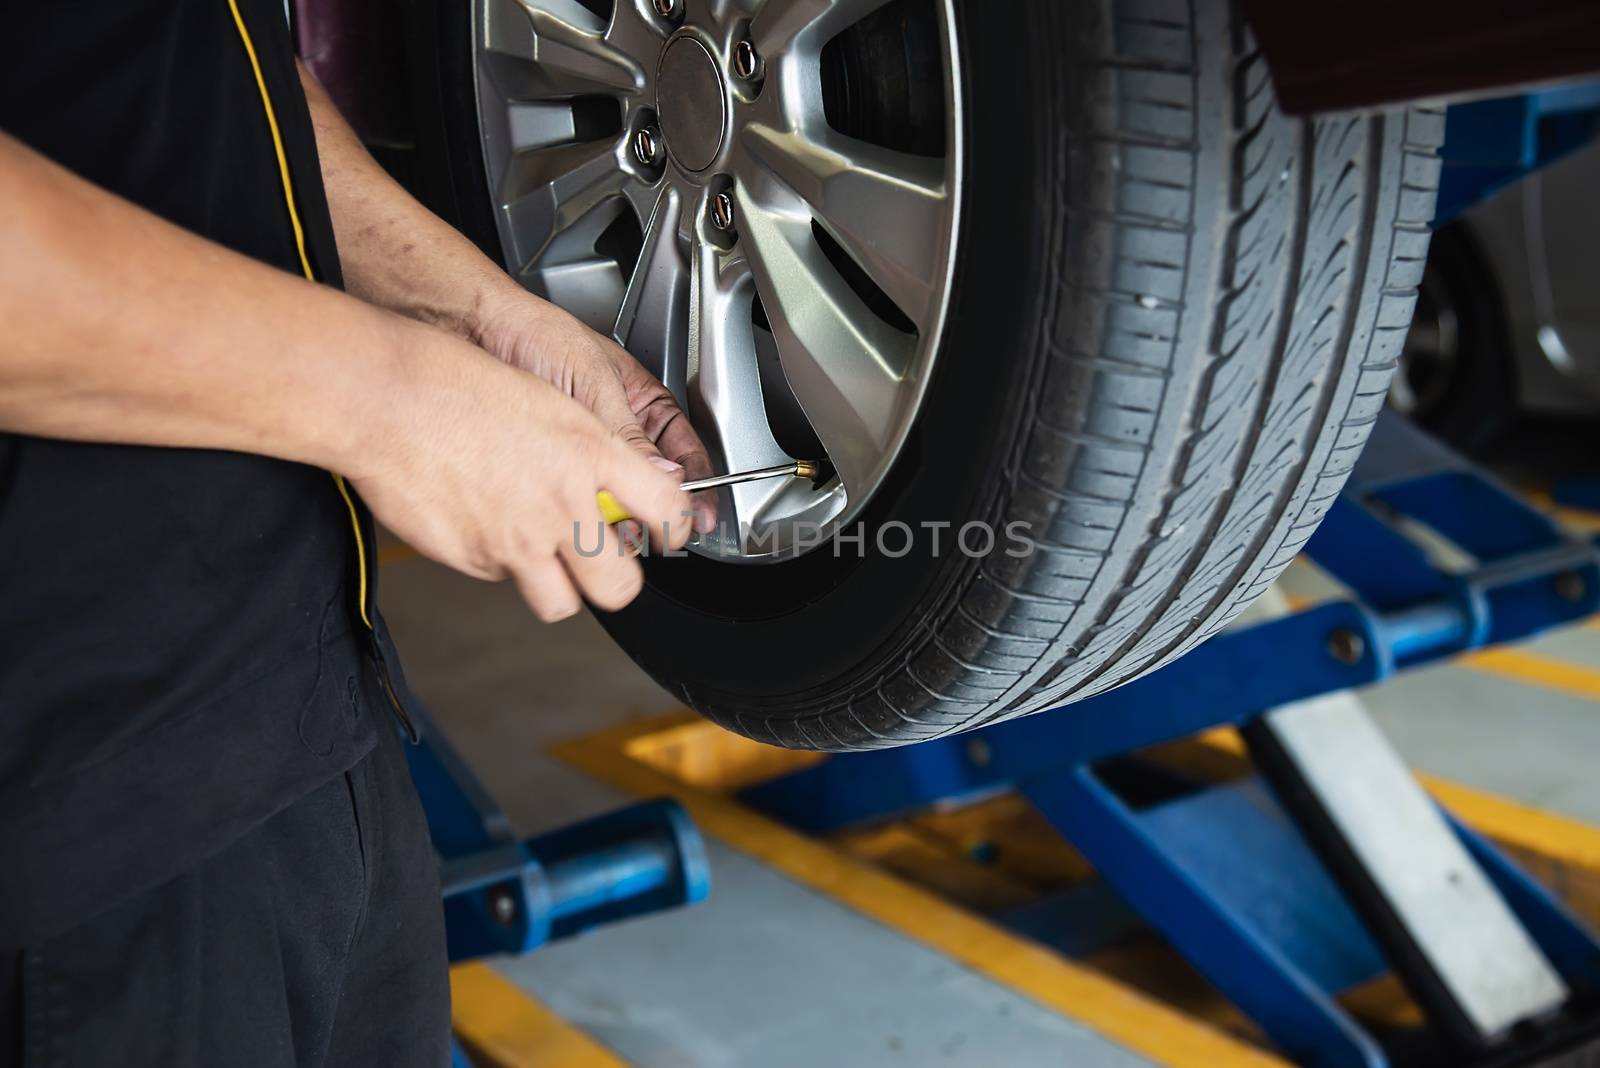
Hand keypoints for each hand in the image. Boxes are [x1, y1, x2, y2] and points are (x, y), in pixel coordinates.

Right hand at [351, 323, 694, 620]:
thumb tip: (625, 482)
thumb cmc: (459, 384)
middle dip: (619, 583)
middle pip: (619, 587)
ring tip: (543, 551)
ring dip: (559, 586)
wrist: (385, 398)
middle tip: (608, 564)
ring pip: (560, 602)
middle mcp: (560, 506)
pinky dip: (500, 561)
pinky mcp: (473, 560)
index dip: (678, 530)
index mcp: (590, 455)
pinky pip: (501, 579)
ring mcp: (516, 541)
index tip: (672, 533)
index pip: (666, 510)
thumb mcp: (552, 401)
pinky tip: (483, 519)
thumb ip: (596, 449)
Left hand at [471, 287, 717, 533]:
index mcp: (645, 402)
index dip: (697, 485)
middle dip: (654, 507)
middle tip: (652, 526)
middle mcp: (621, 428)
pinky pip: (580, 496)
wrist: (478, 331)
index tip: (698, 516)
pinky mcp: (554, 466)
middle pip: (654, 482)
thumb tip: (663, 477)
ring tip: (614, 521)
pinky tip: (582, 514)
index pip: (686, 452)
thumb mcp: (593, 385)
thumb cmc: (537, 335)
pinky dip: (583, 508)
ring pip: (617, 494)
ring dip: (617, 511)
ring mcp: (587, 450)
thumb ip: (628, 434)